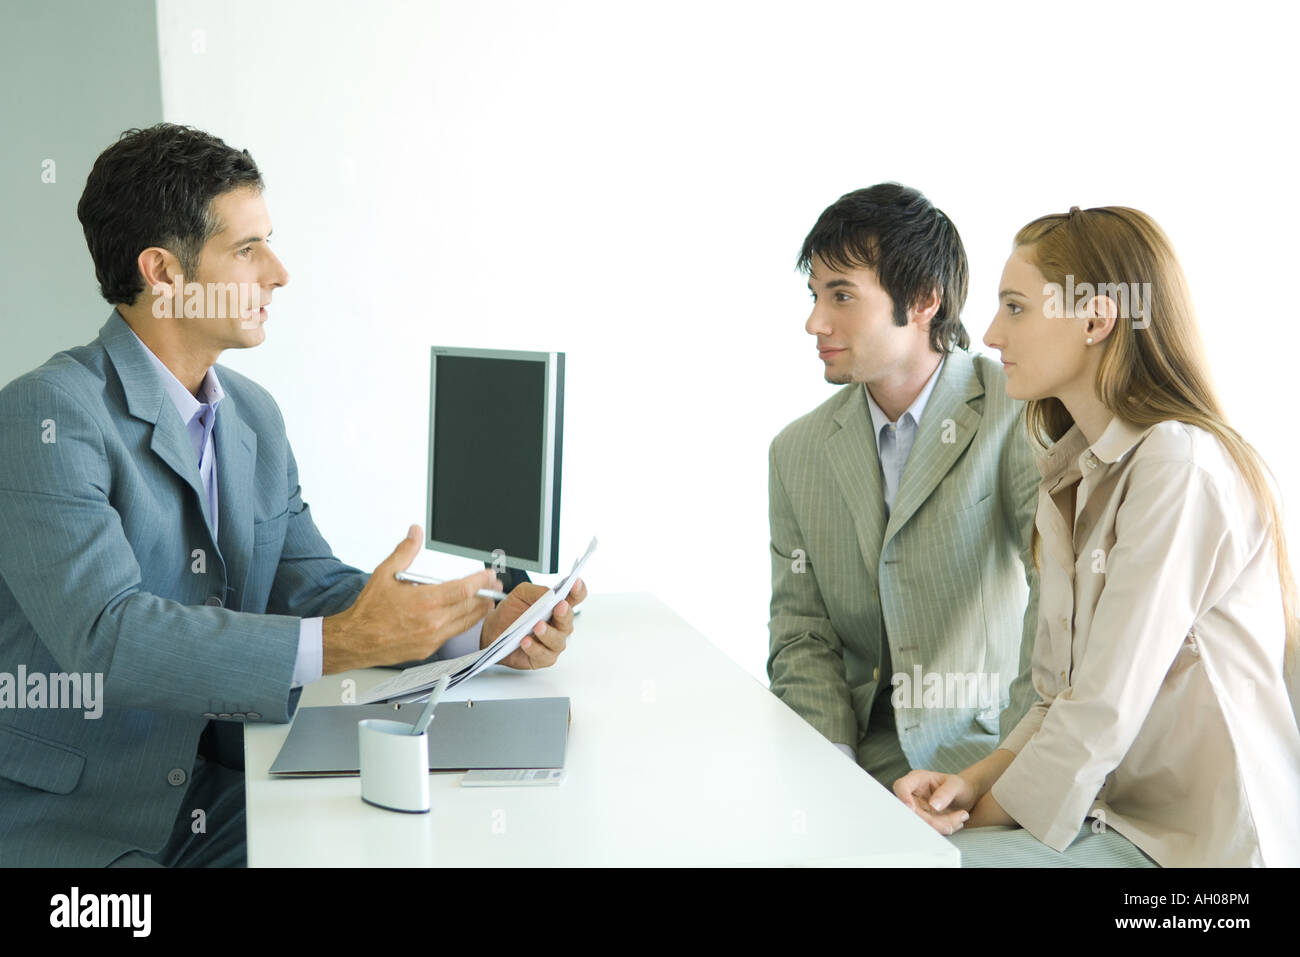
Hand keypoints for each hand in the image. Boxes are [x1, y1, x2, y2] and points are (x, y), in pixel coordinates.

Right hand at [321, 525, 498, 673]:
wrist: (355, 640)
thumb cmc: (369, 611)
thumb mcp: (385, 573)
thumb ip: (405, 551)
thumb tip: (415, 533)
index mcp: (425, 601)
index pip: (464, 589)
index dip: (481, 580)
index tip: (489, 574)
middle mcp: (432, 622)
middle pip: (471, 607)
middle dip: (486, 594)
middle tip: (493, 585)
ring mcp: (432, 638)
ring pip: (466, 623)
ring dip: (479, 610)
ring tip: (486, 600)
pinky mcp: (429, 649)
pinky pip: (453, 634)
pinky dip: (462, 624)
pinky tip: (463, 615)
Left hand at [480, 577, 587, 669]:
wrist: (494, 630)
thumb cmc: (511, 611)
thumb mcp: (521, 594)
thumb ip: (537, 591)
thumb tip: (550, 594)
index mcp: (557, 606)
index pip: (574, 597)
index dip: (578, 590)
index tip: (576, 583)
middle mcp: (558, 625)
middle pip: (568, 620)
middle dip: (564, 613)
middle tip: (559, 606)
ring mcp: (552, 642)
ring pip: (557, 640)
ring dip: (548, 633)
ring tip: (537, 626)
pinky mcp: (543, 657)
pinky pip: (543, 655)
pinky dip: (534, 648)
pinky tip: (526, 641)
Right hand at [893, 768, 978, 835]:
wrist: (966, 797)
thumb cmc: (959, 786)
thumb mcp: (956, 784)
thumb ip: (946, 792)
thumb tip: (934, 805)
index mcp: (917, 779)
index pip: (901, 786)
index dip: (903, 797)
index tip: (911, 808)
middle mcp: (914, 794)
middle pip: (912, 811)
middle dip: (933, 820)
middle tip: (952, 822)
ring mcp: (918, 809)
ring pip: (921, 823)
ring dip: (941, 826)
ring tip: (960, 818)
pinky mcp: (924, 820)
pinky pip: (929, 829)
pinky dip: (943, 829)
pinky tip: (956, 822)